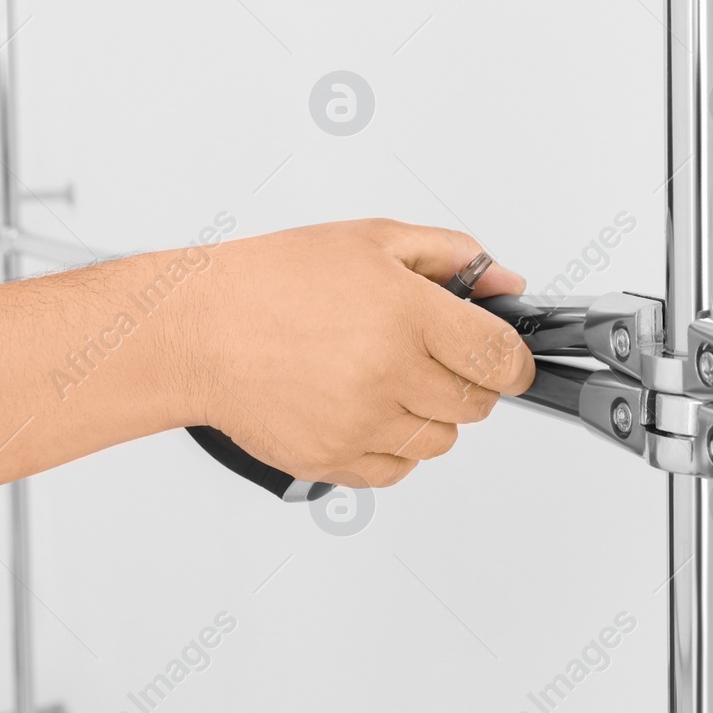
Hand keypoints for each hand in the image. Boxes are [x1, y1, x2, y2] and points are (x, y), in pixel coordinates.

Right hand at [185, 219, 533, 486]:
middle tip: (435, 357)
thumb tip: (504, 283)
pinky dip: (393, 446)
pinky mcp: (332, 460)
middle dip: (469, 381)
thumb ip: (451, 257)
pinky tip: (366, 407)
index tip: (509, 361)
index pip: (500, 357)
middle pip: (477, 404)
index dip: (514, 361)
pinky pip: (397, 471)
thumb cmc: (273, 281)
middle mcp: (388, 373)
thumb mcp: (372, 242)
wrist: (197, 331)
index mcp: (407, 314)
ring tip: (391, 379)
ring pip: (441, 442)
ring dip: (431, 415)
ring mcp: (360, 423)